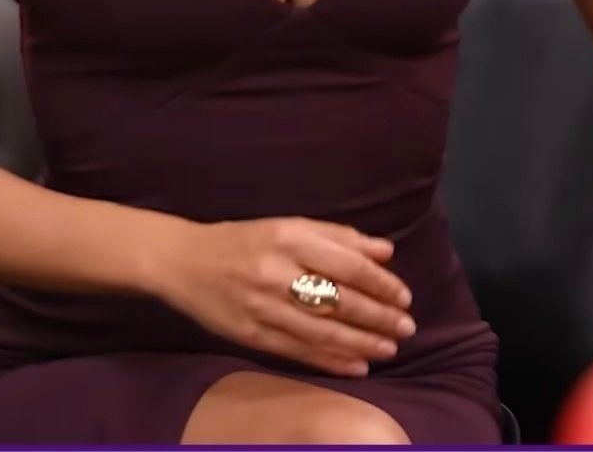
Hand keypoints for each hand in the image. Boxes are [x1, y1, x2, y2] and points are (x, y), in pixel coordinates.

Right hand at [157, 216, 415, 376]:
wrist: (185, 262)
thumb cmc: (245, 239)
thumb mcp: (289, 225)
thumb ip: (338, 237)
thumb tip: (385, 250)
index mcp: (289, 237)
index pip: (347, 264)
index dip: (380, 283)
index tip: (404, 296)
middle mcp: (277, 272)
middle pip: (339, 300)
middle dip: (378, 317)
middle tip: (407, 328)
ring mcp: (262, 307)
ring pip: (322, 331)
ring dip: (361, 343)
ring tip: (389, 349)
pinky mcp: (250, 336)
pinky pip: (299, 352)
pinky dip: (331, 361)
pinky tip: (357, 366)